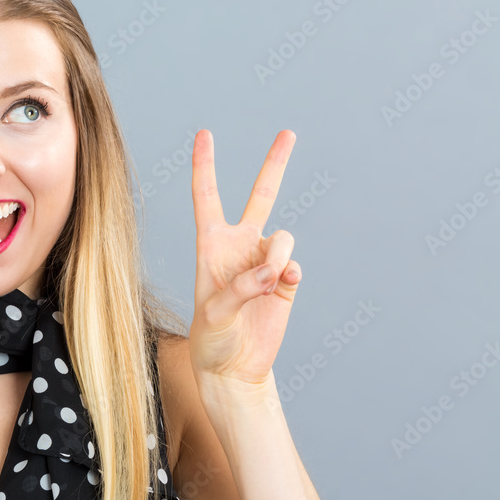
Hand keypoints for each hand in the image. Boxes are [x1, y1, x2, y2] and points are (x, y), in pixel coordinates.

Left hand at [188, 130, 301, 389]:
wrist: (235, 367)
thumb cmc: (212, 338)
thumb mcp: (215, 313)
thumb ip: (242, 287)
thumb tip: (275, 272)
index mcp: (210, 245)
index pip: (207, 196)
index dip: (205, 165)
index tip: (205, 133)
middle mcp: (240, 246)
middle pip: (261, 195)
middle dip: (276, 163)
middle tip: (289, 132)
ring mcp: (265, 261)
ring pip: (282, 238)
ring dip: (277, 258)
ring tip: (267, 283)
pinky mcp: (286, 281)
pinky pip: (294, 265)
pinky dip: (289, 275)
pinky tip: (281, 289)